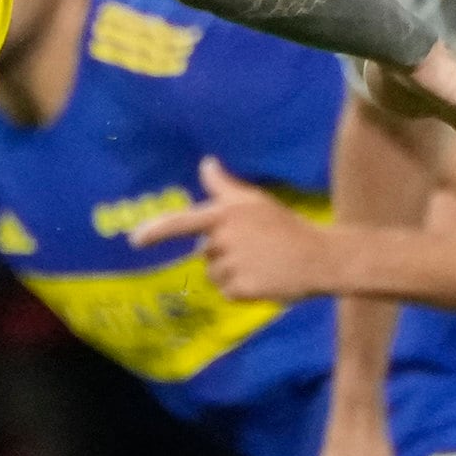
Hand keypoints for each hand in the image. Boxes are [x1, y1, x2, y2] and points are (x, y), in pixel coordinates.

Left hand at [130, 158, 333, 299]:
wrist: (321, 257)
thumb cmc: (285, 226)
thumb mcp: (255, 201)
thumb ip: (225, 186)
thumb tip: (206, 163)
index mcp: (225, 215)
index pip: (181, 223)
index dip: (155, 231)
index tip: (134, 240)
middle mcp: (223, 240)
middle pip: (204, 252)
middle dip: (223, 252)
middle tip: (255, 248)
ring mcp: (231, 266)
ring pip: (213, 274)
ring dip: (231, 273)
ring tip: (260, 264)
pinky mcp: (240, 290)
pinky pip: (226, 292)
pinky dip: (241, 290)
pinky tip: (262, 280)